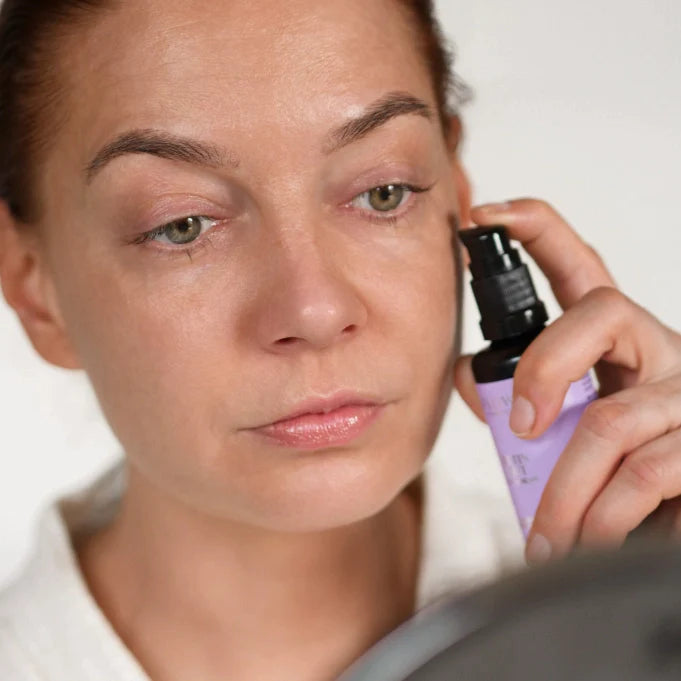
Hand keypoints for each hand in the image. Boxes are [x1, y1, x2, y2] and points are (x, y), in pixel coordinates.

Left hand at [453, 199, 680, 563]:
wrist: (669, 527)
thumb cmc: (610, 474)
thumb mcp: (562, 425)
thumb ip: (517, 396)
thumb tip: (470, 376)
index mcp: (612, 341)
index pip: (576, 265)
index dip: (534, 230)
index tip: (486, 214)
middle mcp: (654, 350)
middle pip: (599, 312)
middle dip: (545, 367)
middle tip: (521, 427)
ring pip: (610, 419)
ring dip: (566, 489)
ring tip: (547, 535)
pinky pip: (642, 474)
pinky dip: (601, 517)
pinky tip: (588, 540)